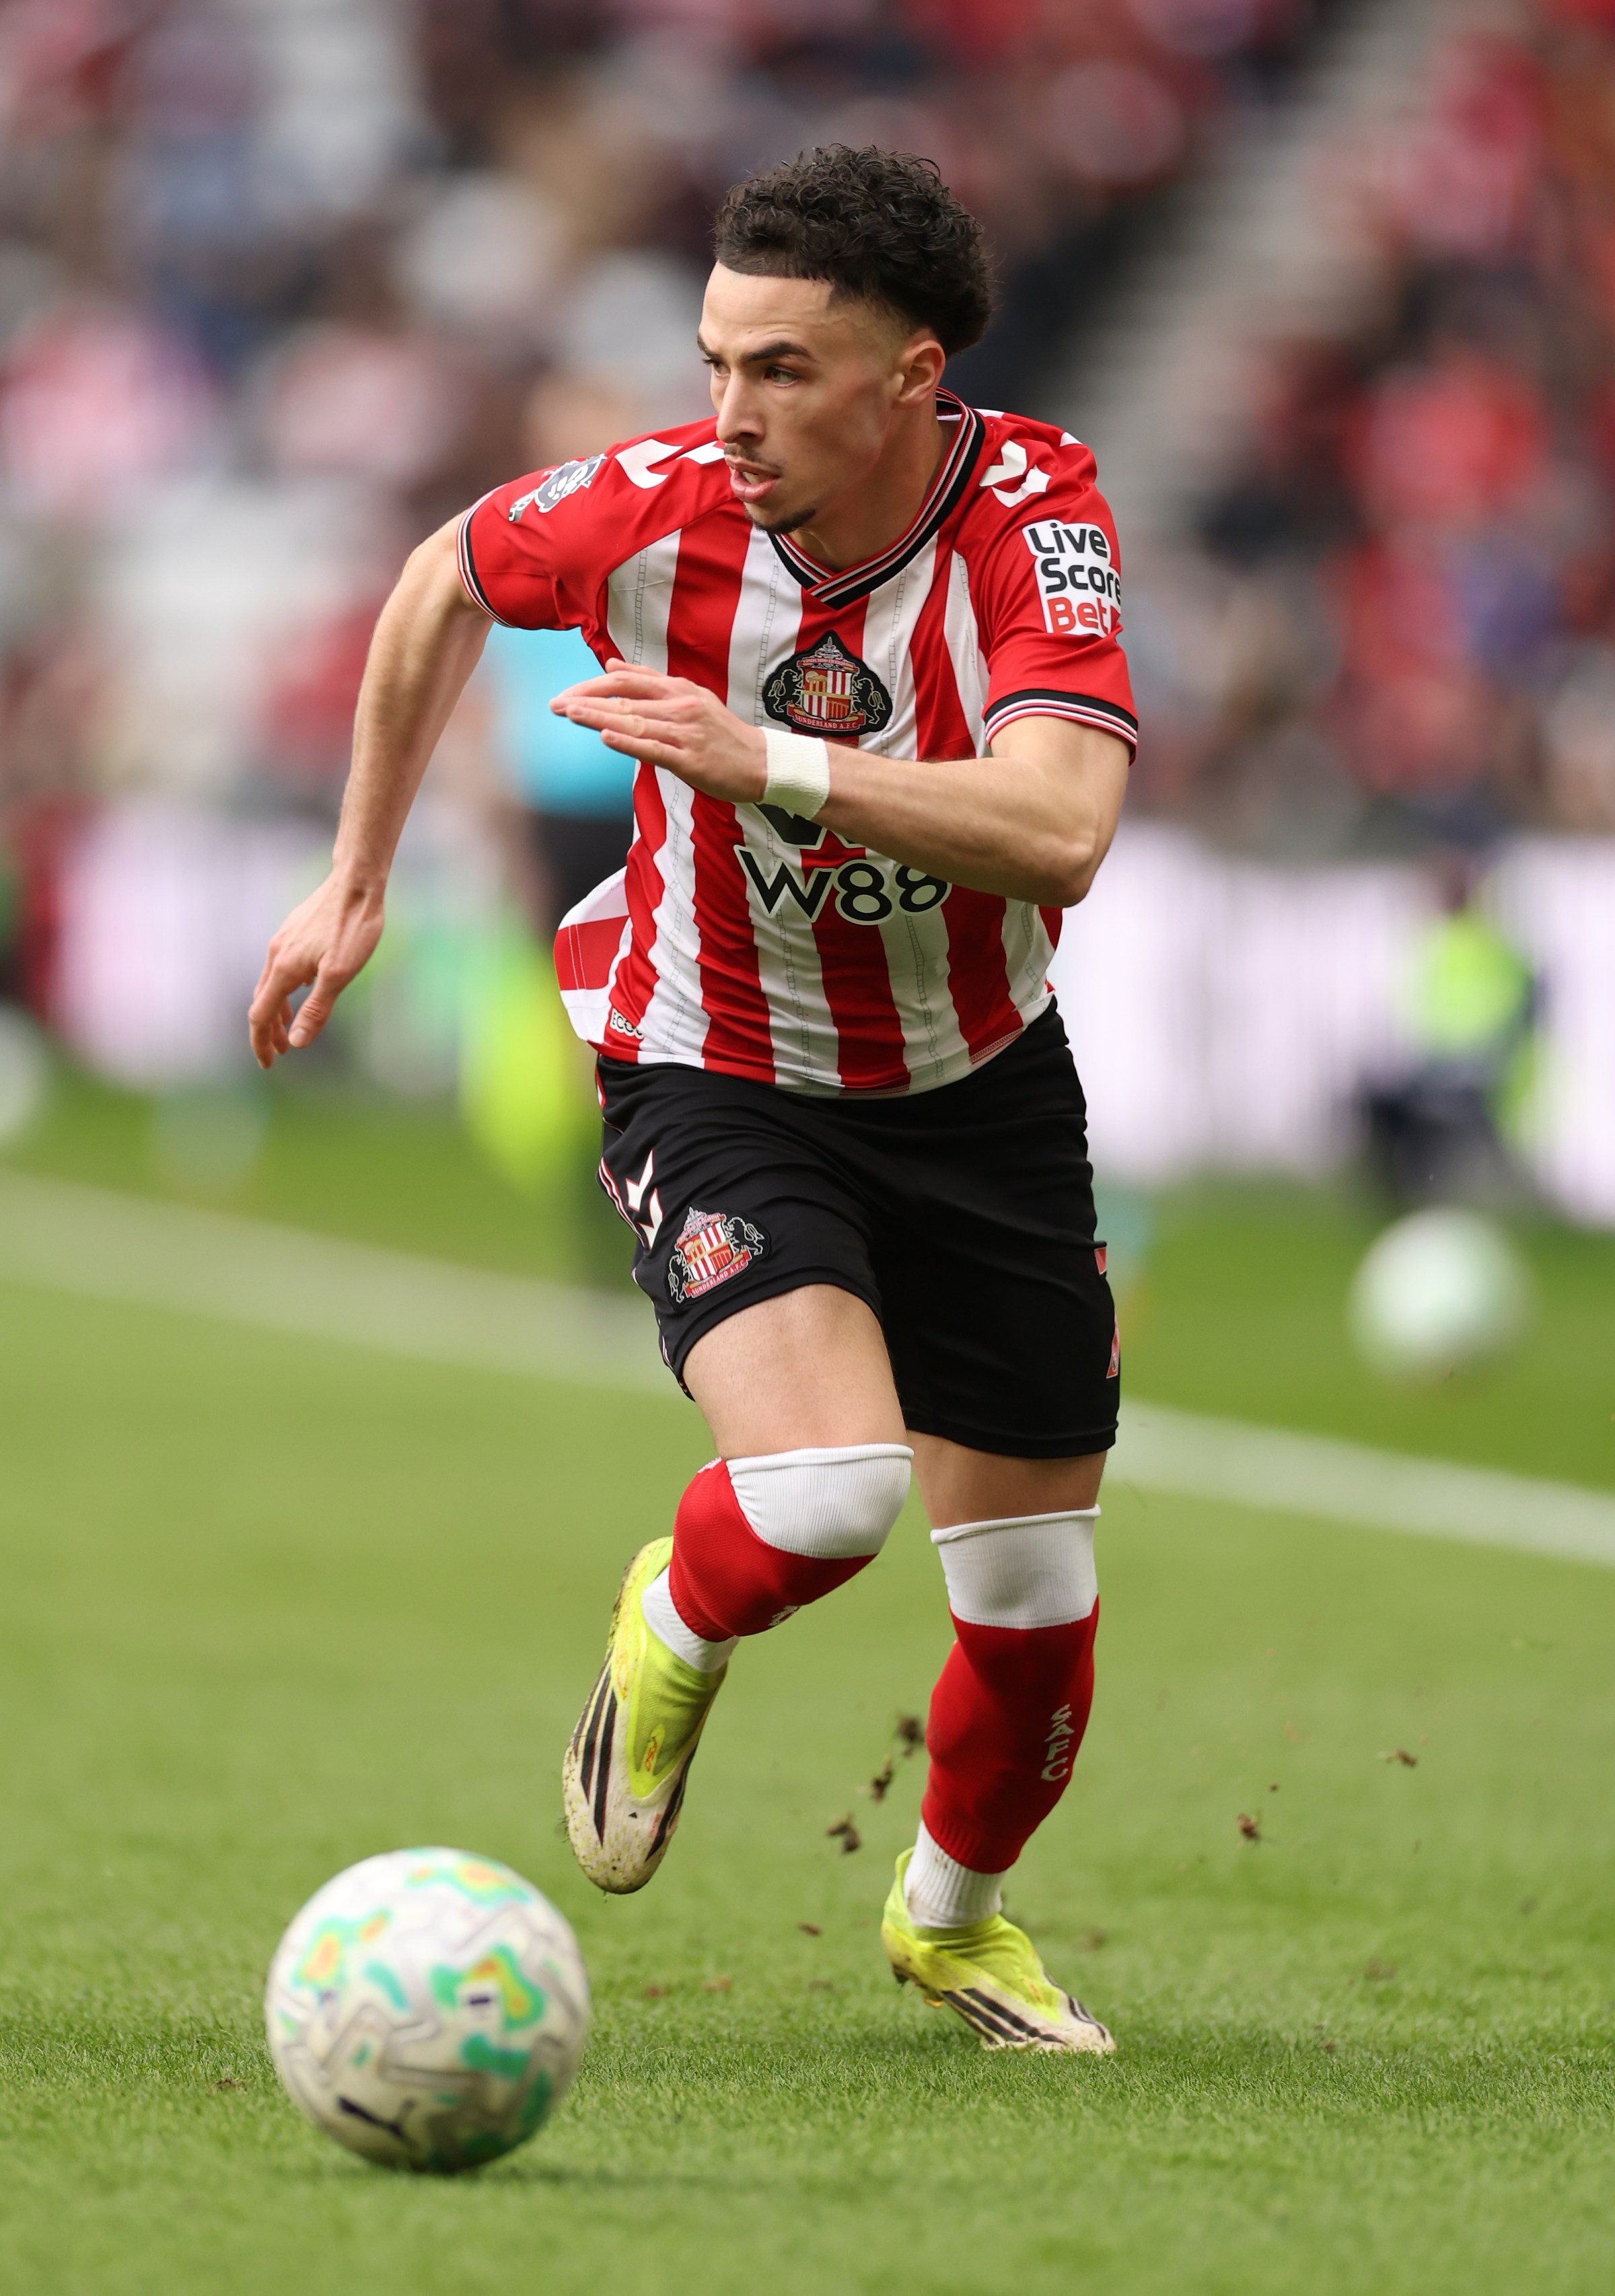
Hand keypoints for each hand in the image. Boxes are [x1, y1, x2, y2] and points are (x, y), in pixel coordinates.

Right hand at [248, 872, 385, 1068]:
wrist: (356, 881)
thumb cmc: (353, 927)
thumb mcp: (339, 976)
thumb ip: (316, 1010)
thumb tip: (296, 1043)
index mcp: (284, 969)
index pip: (260, 1015)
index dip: (261, 1043)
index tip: (269, 1064)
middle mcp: (276, 954)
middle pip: (262, 1001)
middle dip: (268, 1031)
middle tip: (280, 1052)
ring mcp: (283, 940)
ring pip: (271, 983)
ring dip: (276, 1010)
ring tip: (288, 1027)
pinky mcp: (293, 931)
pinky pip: (280, 967)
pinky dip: (284, 988)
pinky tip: (301, 989)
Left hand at [552, 663, 767, 801]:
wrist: (761, 762)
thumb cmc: (722, 734)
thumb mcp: (690, 696)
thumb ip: (650, 680)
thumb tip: (611, 664)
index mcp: (678, 689)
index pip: (627, 680)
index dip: (593, 685)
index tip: (566, 693)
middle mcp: (680, 705)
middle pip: (625, 698)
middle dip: (586, 701)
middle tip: (555, 705)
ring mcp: (685, 731)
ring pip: (635, 721)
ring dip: (600, 717)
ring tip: (570, 714)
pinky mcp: (690, 759)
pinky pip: (654, 748)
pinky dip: (629, 742)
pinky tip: (606, 737)